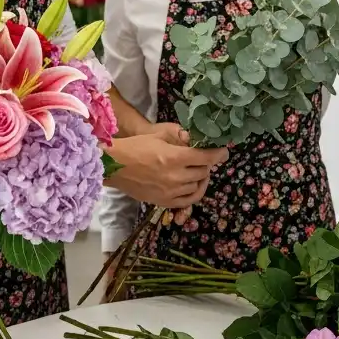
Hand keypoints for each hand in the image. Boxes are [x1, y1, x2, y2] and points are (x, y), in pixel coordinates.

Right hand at [108, 122, 228, 207]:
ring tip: (196, 170)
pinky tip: (193, 185)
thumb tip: (198, 139)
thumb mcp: (159, 136)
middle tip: (204, 158)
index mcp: (174, 158)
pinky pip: (187, 200)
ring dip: (200, 177)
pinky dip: (194, 192)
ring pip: (197, 186)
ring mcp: (170, 192)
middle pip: (203, 172)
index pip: (205, 157)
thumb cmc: (135, 147)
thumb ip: (181, 139)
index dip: (218, 154)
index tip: (224, 152)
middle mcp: (175, 177)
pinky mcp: (164, 202)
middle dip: (206, 164)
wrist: (114, 166)